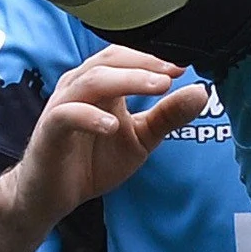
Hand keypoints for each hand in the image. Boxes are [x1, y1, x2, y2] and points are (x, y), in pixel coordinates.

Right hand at [15, 49, 217, 214]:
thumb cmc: (92, 160)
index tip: (186, 63)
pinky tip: (113, 126)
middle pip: (111, 60)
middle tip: (174, 72)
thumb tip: (201, 92)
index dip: (155, 57)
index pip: (127, 56)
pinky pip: (67, 115)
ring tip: (158, 87)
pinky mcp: (49, 129)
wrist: (52, 195)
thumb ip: (167, 117)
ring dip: (126, 81)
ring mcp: (62, 105)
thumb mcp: (140, 139)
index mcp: (101, 83)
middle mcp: (80, 86)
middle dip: (145, 64)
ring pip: (92, 80)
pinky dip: (90, 116)